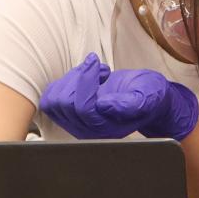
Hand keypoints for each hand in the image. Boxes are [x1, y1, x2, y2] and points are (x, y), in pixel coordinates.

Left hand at [38, 53, 198, 140]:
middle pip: (64, 104)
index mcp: (108, 128)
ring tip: (92, 73)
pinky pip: (50, 99)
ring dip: (71, 79)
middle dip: (79, 78)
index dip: (87, 82)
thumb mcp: (147, 96)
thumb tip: (104, 105)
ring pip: (54, 101)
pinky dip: (62, 83)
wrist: (147, 96)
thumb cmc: (149, 95)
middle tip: (99, 69)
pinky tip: (83, 78)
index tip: (103, 67)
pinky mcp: (69, 114)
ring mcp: (76, 123)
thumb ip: (130, 103)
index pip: (82, 108)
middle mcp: (89, 130)